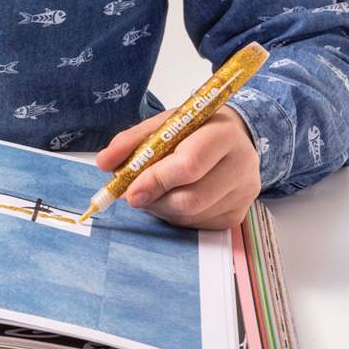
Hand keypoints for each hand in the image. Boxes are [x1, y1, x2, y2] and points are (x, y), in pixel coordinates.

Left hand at [96, 106, 260, 229]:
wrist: (233, 137)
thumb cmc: (194, 130)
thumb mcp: (163, 124)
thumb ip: (131, 141)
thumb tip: (104, 162)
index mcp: (224, 133)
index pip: (189, 164)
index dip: (156, 180)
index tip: (130, 191)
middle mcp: (242, 164)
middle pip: (190, 197)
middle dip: (154, 198)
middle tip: (134, 193)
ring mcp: (244, 193)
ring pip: (190, 215)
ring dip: (161, 207)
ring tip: (154, 190)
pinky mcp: (238, 214)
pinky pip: (196, 224)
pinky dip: (174, 216)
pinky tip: (172, 197)